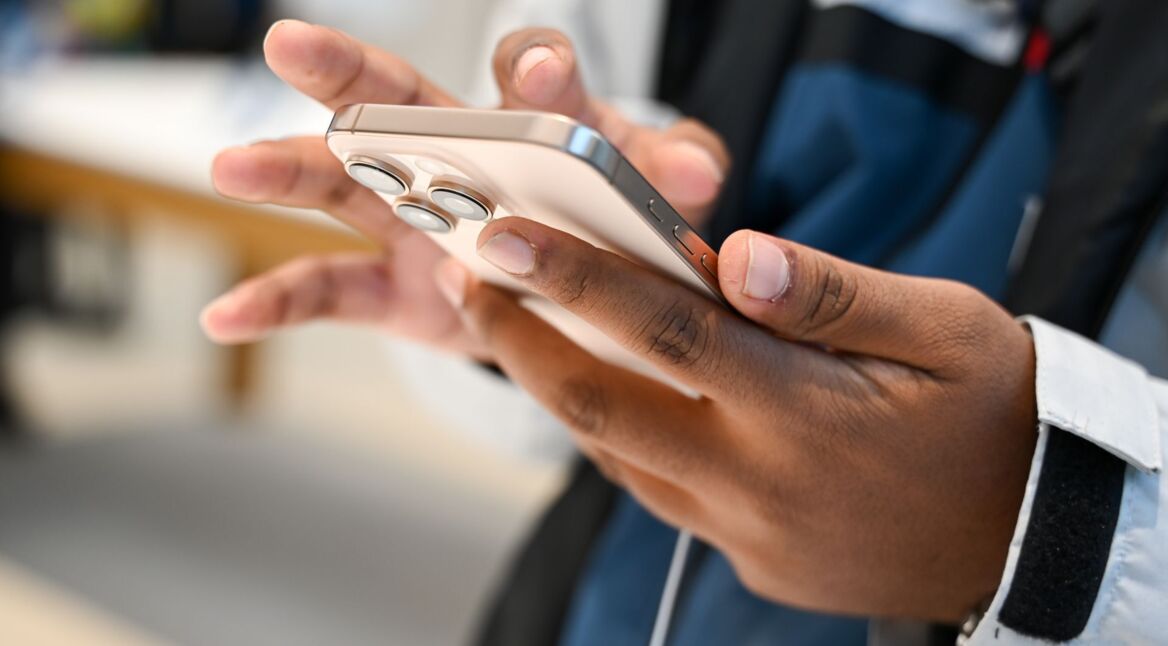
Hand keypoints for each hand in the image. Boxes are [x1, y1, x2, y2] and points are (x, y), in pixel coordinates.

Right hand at [201, 21, 728, 356]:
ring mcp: (414, 222)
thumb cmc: (620, 223)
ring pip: (345, 185)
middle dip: (351, 75)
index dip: (534, 72)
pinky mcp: (395, 289)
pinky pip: (329, 290)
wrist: (586, 296)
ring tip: (233, 166)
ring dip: (289, 172)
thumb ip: (673, 174)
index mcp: (531, 120)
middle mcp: (456, 155)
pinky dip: (278, 301)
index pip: (528, 73)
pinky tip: (224, 317)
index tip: (541, 75)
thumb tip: (696, 177)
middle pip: (399, 103)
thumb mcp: (657, 196)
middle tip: (292, 45)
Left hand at [432, 217, 1038, 620]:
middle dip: (525, 344)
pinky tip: (613, 396)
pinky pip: (663, 495)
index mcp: (808, 412)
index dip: (578, 279)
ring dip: (564, 392)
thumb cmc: (994, 414)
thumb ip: (830, 294)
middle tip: (479, 285)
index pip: (669, 331)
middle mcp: (762, 483)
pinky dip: (625, 440)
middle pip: (606, 409)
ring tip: (527, 329)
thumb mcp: (943, 329)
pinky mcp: (752, 561)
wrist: (1033, 530)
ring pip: (623, 458)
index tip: (507, 239)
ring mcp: (750, 535)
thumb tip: (738, 256)